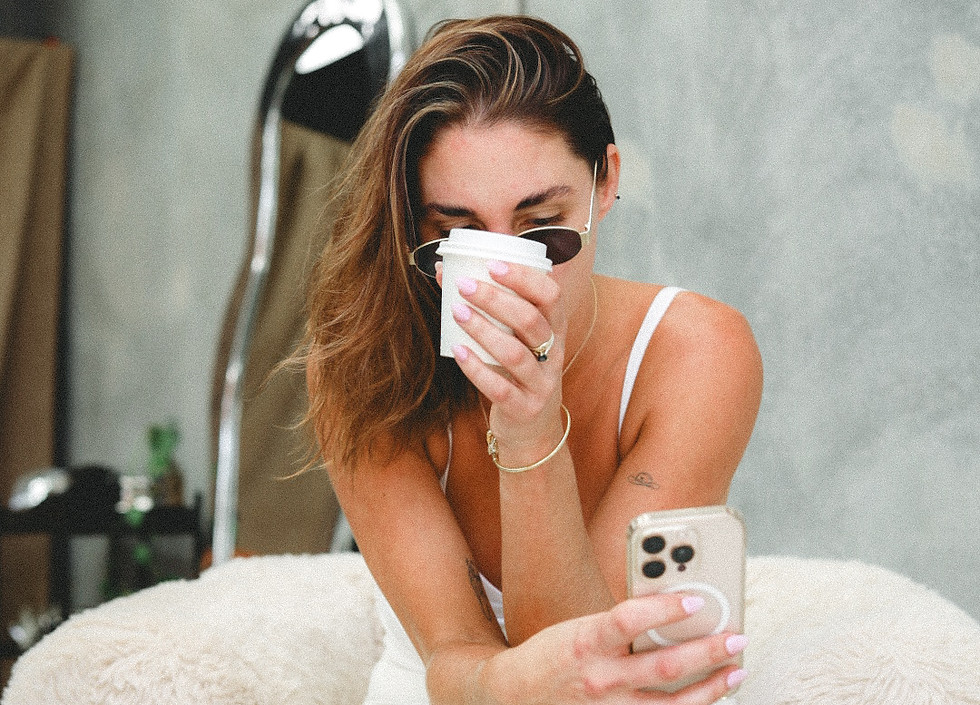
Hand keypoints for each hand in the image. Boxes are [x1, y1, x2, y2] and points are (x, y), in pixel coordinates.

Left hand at [447, 260, 566, 456]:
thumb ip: (492, 308)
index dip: (525, 278)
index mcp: (556, 330)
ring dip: (483, 329)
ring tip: (456, 311)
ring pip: (514, 353)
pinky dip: (477, 368)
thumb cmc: (517, 373)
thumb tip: (446, 271)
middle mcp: (554, 355)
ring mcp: (541, 384)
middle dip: (495, 299)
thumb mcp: (517, 340)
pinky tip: (458, 352)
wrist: (533, 430)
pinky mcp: (525, 408)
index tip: (493, 264)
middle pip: (530, 320)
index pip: (551, 296)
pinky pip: (500, 388)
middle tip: (464, 285)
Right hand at [483, 592, 746, 703]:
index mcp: (585, 642)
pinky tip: (709, 699)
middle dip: (707, 652)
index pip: (628, 620)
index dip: (664, 608)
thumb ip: (620, 625)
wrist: (514, 697)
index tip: (697, 600)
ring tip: (736, 670)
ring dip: (712, 688)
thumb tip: (671, 610)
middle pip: (664, 667)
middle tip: (736, 637)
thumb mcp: (579, 628)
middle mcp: (599, 680)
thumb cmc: (554, 655)